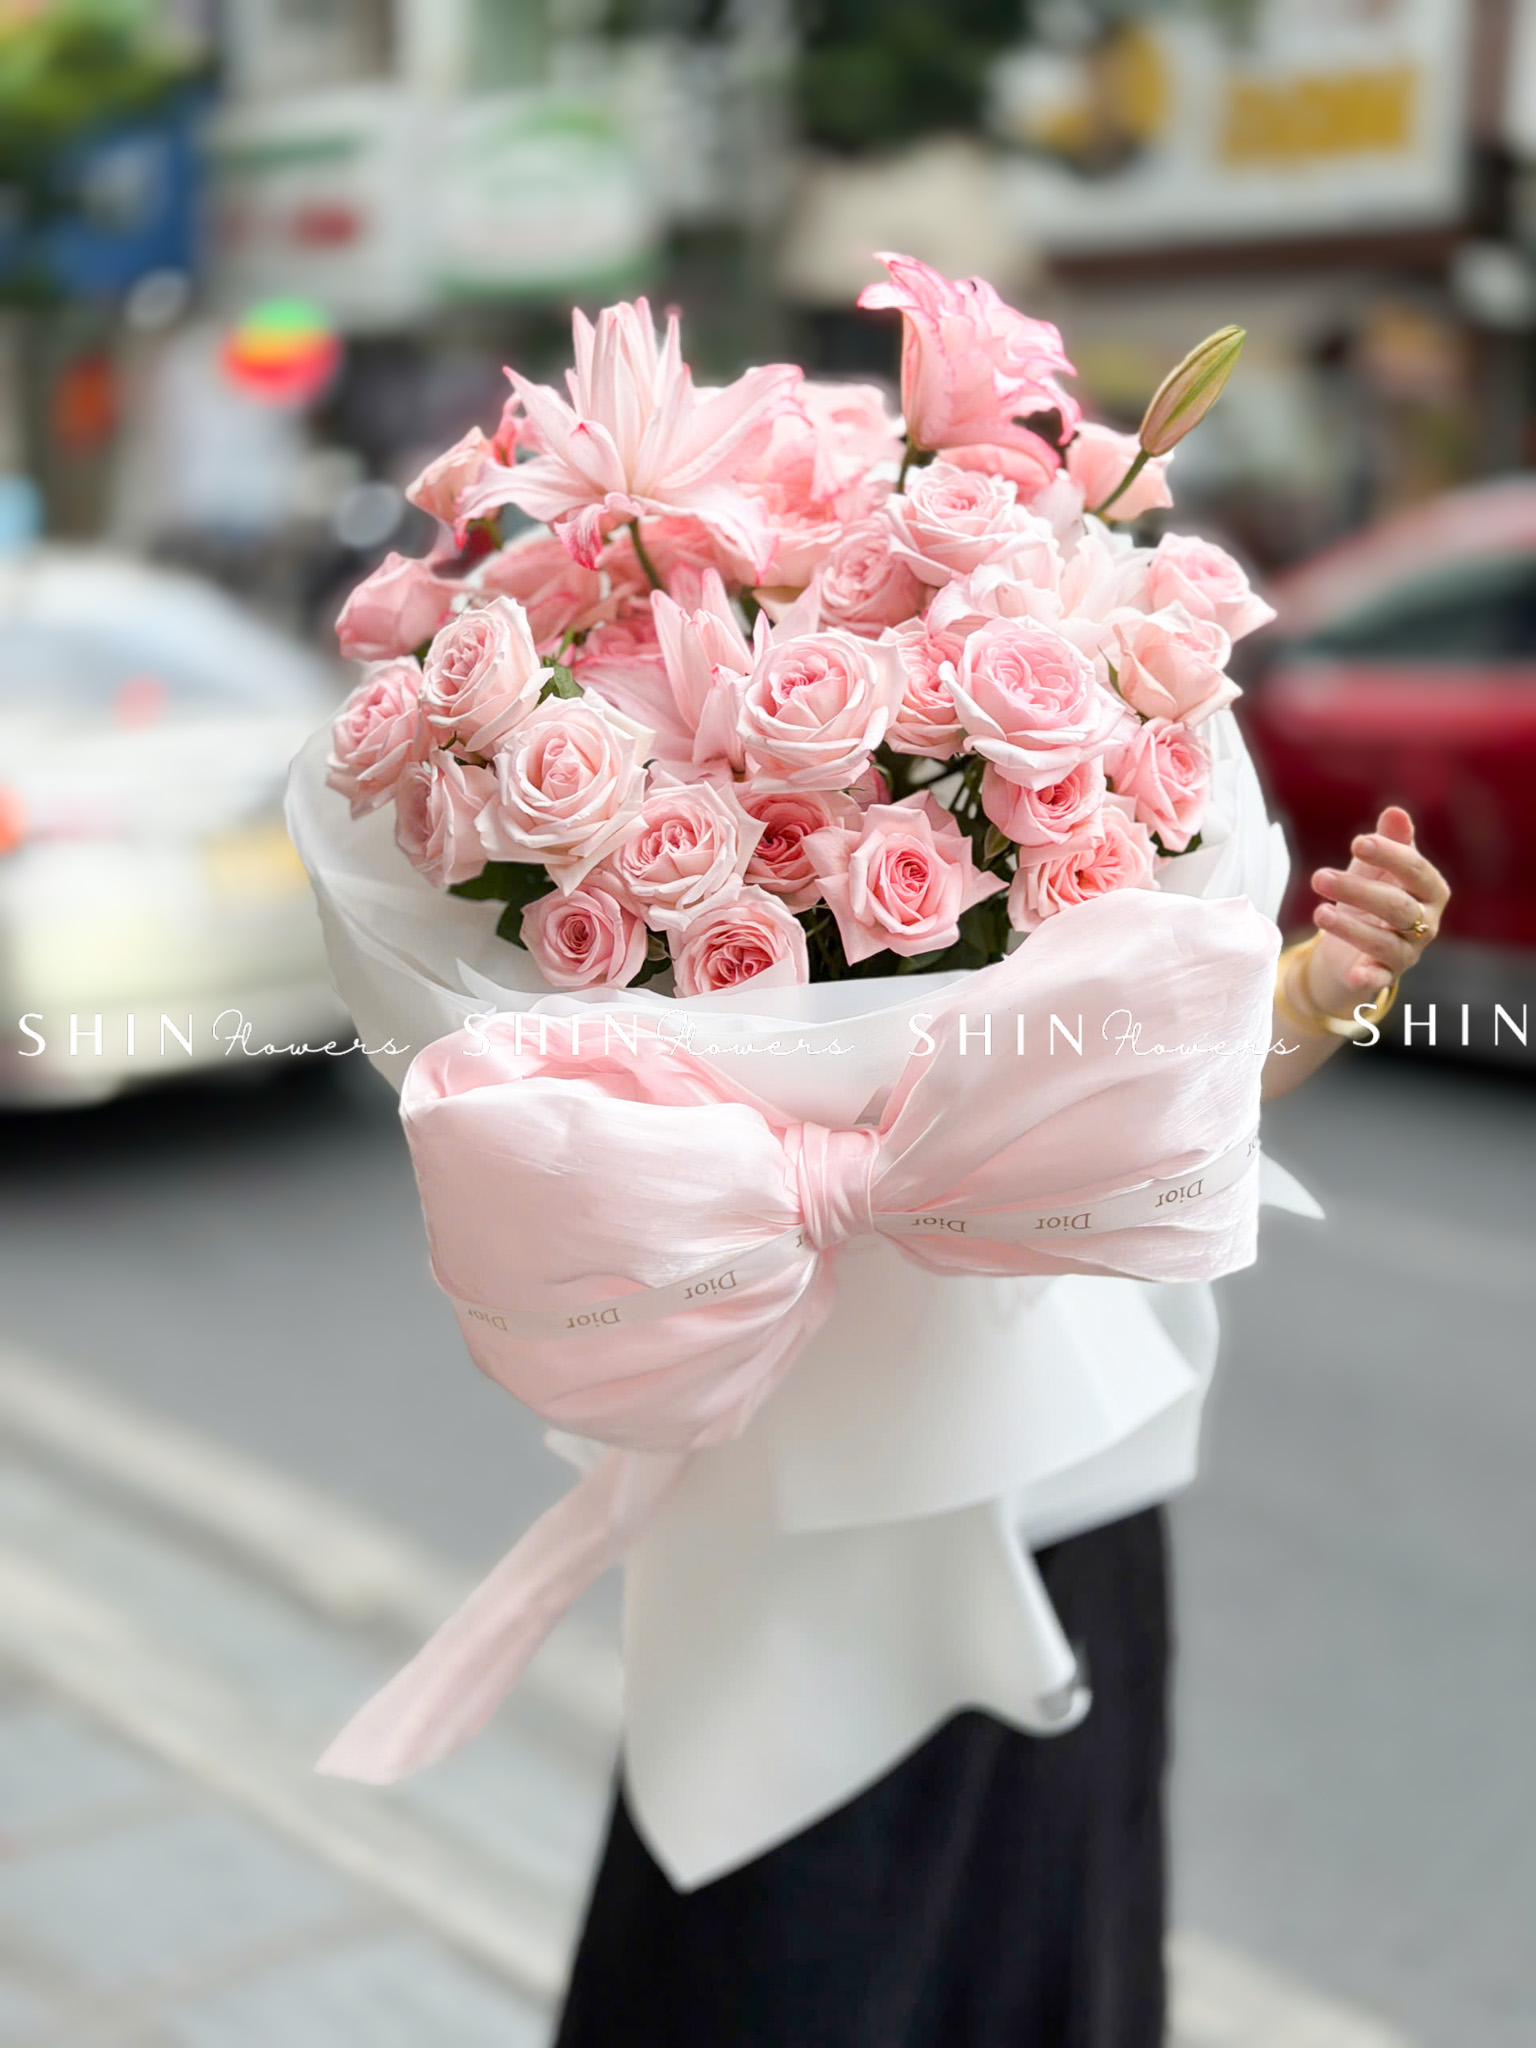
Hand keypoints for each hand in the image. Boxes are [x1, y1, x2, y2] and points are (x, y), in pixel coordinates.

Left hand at [1307, 806, 1448, 1006]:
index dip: (1389, 855)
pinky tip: (1353, 975)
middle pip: (1396, 906)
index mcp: (1430, 890)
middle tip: (1319, 877)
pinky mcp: (1386, 976)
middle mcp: (1426, 922)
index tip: (1357, 843)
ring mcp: (1408, 952)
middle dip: (1358, 890)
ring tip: (1319, 914)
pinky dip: (1368, 978)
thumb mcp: (1375, 869)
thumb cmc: (1370, 898)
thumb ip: (1388, 842)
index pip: (1415, 869)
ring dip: (1351, 929)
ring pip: (1384, 941)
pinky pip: (1380, 979)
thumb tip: (1395, 812)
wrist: (1352, 945)